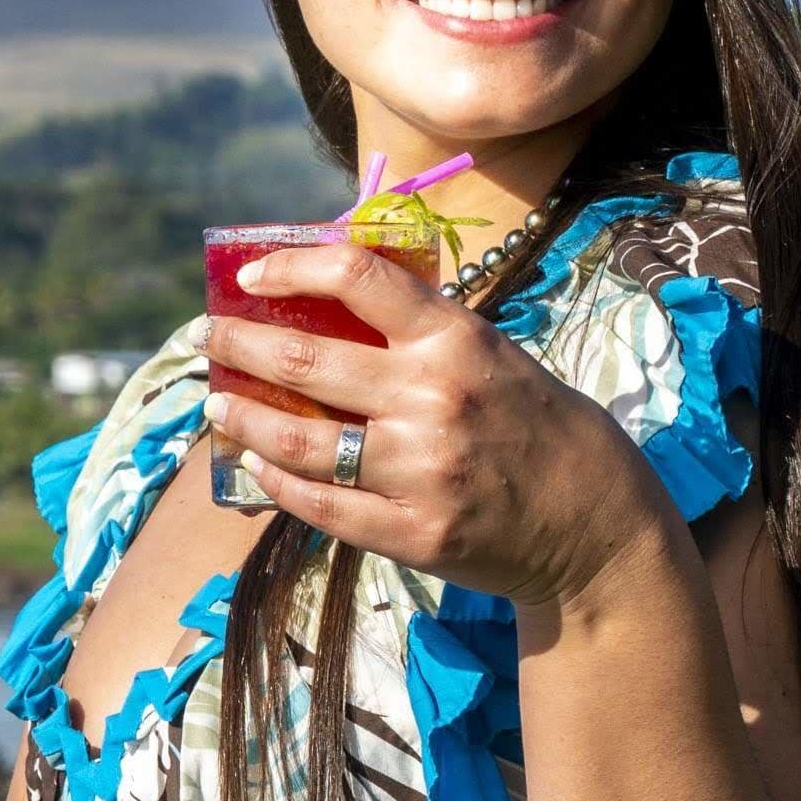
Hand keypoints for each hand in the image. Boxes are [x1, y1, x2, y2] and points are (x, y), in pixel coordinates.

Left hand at [201, 239, 676, 608]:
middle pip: (306, 358)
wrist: (594, 524)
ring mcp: (421, 470)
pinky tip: (256, 465)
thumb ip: (418, 333)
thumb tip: (324, 302)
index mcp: (455, 340)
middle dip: (240, 343)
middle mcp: (433, 398)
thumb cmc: (535, 425)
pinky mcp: (412, 532)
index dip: (290, 267)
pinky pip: (322, 506)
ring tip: (217, 405)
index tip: (247, 277)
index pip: (357, 277)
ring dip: (245, 418)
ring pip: (300, 441)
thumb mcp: (492, 354)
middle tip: (207, 337)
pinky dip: (278, 483)